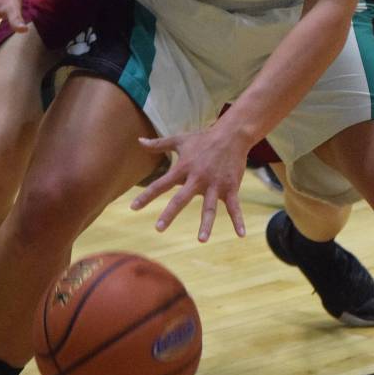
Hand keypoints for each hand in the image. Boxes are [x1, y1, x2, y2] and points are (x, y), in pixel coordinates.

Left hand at [130, 121, 248, 241]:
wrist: (231, 134)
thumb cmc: (203, 138)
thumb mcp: (180, 140)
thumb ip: (158, 144)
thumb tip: (138, 141)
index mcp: (183, 168)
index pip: (161, 184)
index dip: (147, 196)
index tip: (133, 208)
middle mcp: (198, 178)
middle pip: (181, 198)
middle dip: (170, 213)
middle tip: (158, 228)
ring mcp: (215, 184)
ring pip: (209, 207)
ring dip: (206, 224)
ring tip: (202, 240)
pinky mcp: (230, 187)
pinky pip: (234, 206)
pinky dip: (238, 220)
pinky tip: (241, 234)